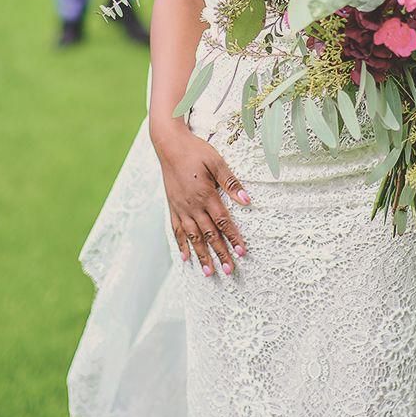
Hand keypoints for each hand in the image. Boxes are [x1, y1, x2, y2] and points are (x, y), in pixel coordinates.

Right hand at [151, 124, 251, 276]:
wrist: (169, 144)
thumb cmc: (195, 150)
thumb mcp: (216, 161)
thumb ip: (230, 182)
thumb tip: (247, 200)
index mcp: (205, 195)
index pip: (223, 222)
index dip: (233, 238)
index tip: (242, 252)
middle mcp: (192, 205)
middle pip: (209, 234)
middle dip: (220, 253)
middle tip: (229, 271)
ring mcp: (180, 208)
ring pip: (192, 237)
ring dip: (202, 255)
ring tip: (209, 272)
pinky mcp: (172, 206)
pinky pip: (177, 229)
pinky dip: (182, 244)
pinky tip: (186, 257)